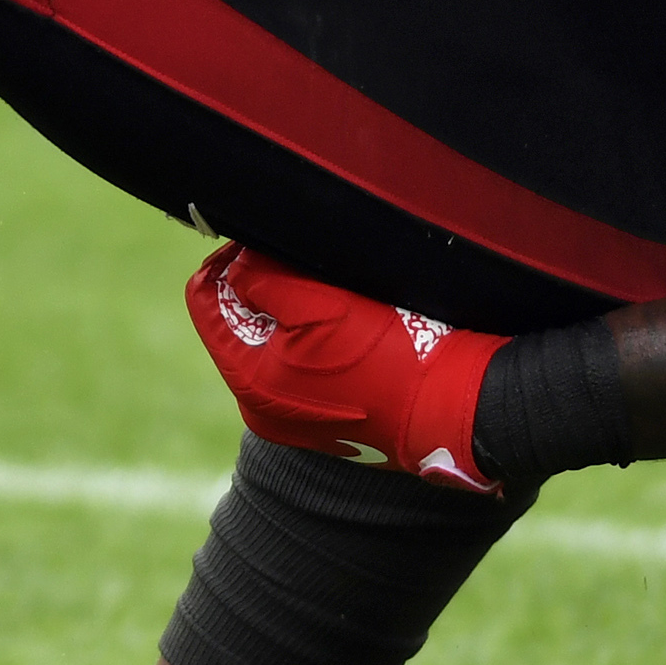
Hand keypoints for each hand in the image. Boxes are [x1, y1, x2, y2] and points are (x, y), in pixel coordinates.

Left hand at [185, 243, 504, 491]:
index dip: (226, 264)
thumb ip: (262, 278)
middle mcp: (264, 411)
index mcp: (250, 382)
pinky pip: (304, 369)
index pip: (206, 305)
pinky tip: (346, 324)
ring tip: (327, 290)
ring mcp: (298, 422)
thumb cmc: (391, 355)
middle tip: (296, 261)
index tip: (253, 240)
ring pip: (273, 345)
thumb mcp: (319, 303)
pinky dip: (314, 341)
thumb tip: (235, 263)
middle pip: (239, 325)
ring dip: (290, 313)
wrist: (459, 406)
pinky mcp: (332, 424)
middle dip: (261, 289)